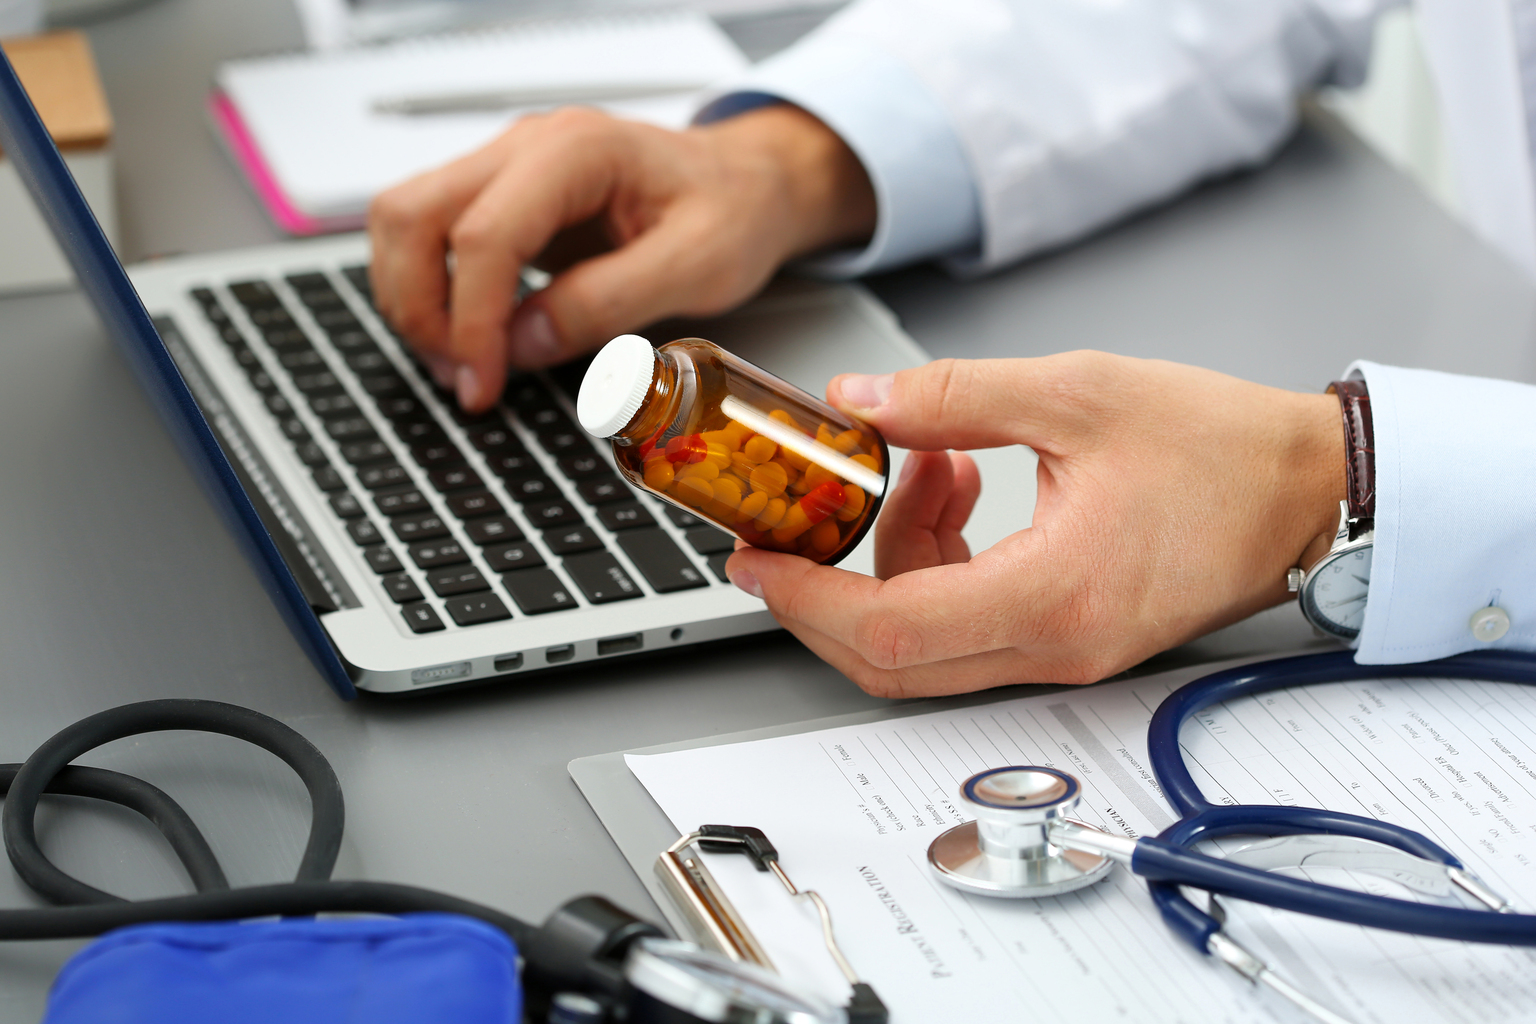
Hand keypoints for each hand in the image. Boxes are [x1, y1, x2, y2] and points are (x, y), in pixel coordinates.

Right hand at [367, 104, 875, 410]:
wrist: (747, 185)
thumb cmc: (733, 211)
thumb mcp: (696, 268)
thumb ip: (608, 304)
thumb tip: (520, 344)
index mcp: (578, 151)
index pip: (484, 235)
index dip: (471, 320)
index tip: (483, 382)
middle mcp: (527, 147)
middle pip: (411, 214)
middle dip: (419, 308)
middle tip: (463, 378)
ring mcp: (507, 168)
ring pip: (404, 221)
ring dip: (414, 300)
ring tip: (462, 367)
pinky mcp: (503, 199)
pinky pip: (432, 237)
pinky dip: (433, 292)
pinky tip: (472, 339)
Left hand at [723, 352, 1346, 696]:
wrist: (1309, 493)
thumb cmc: (1224, 450)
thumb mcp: (1078, 395)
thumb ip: (954, 397)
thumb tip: (860, 402)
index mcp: (1053, 595)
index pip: (890, 630)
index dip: (806, 602)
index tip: (756, 565)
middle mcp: (1055, 645)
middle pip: (893, 658)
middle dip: (830, 591)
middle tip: (801, 523)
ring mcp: (1065, 651)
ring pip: (928, 640)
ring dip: (898, 554)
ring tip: (933, 461)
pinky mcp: (1072, 637)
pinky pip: (971, 623)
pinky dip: (940, 563)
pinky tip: (962, 489)